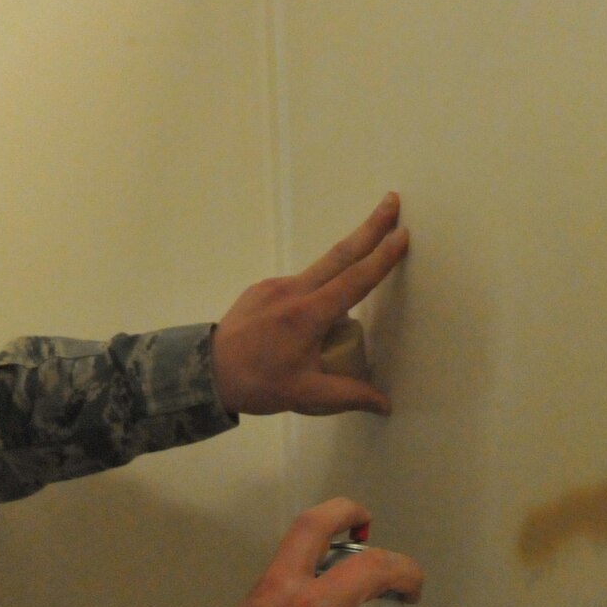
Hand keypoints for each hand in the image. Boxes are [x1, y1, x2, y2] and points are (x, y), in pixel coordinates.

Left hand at [212, 194, 409, 415]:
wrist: (204, 372)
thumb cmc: (257, 384)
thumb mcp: (305, 394)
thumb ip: (349, 395)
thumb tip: (386, 405)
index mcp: (307, 315)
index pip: (355, 280)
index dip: (382, 257)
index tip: (402, 234)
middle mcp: (292, 291)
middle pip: (340, 254)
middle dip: (369, 227)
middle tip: (392, 200)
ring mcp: (274, 286)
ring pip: (319, 270)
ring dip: (345, 261)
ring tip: (360, 270)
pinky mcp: (262, 288)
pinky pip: (299, 284)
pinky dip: (316, 290)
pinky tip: (312, 317)